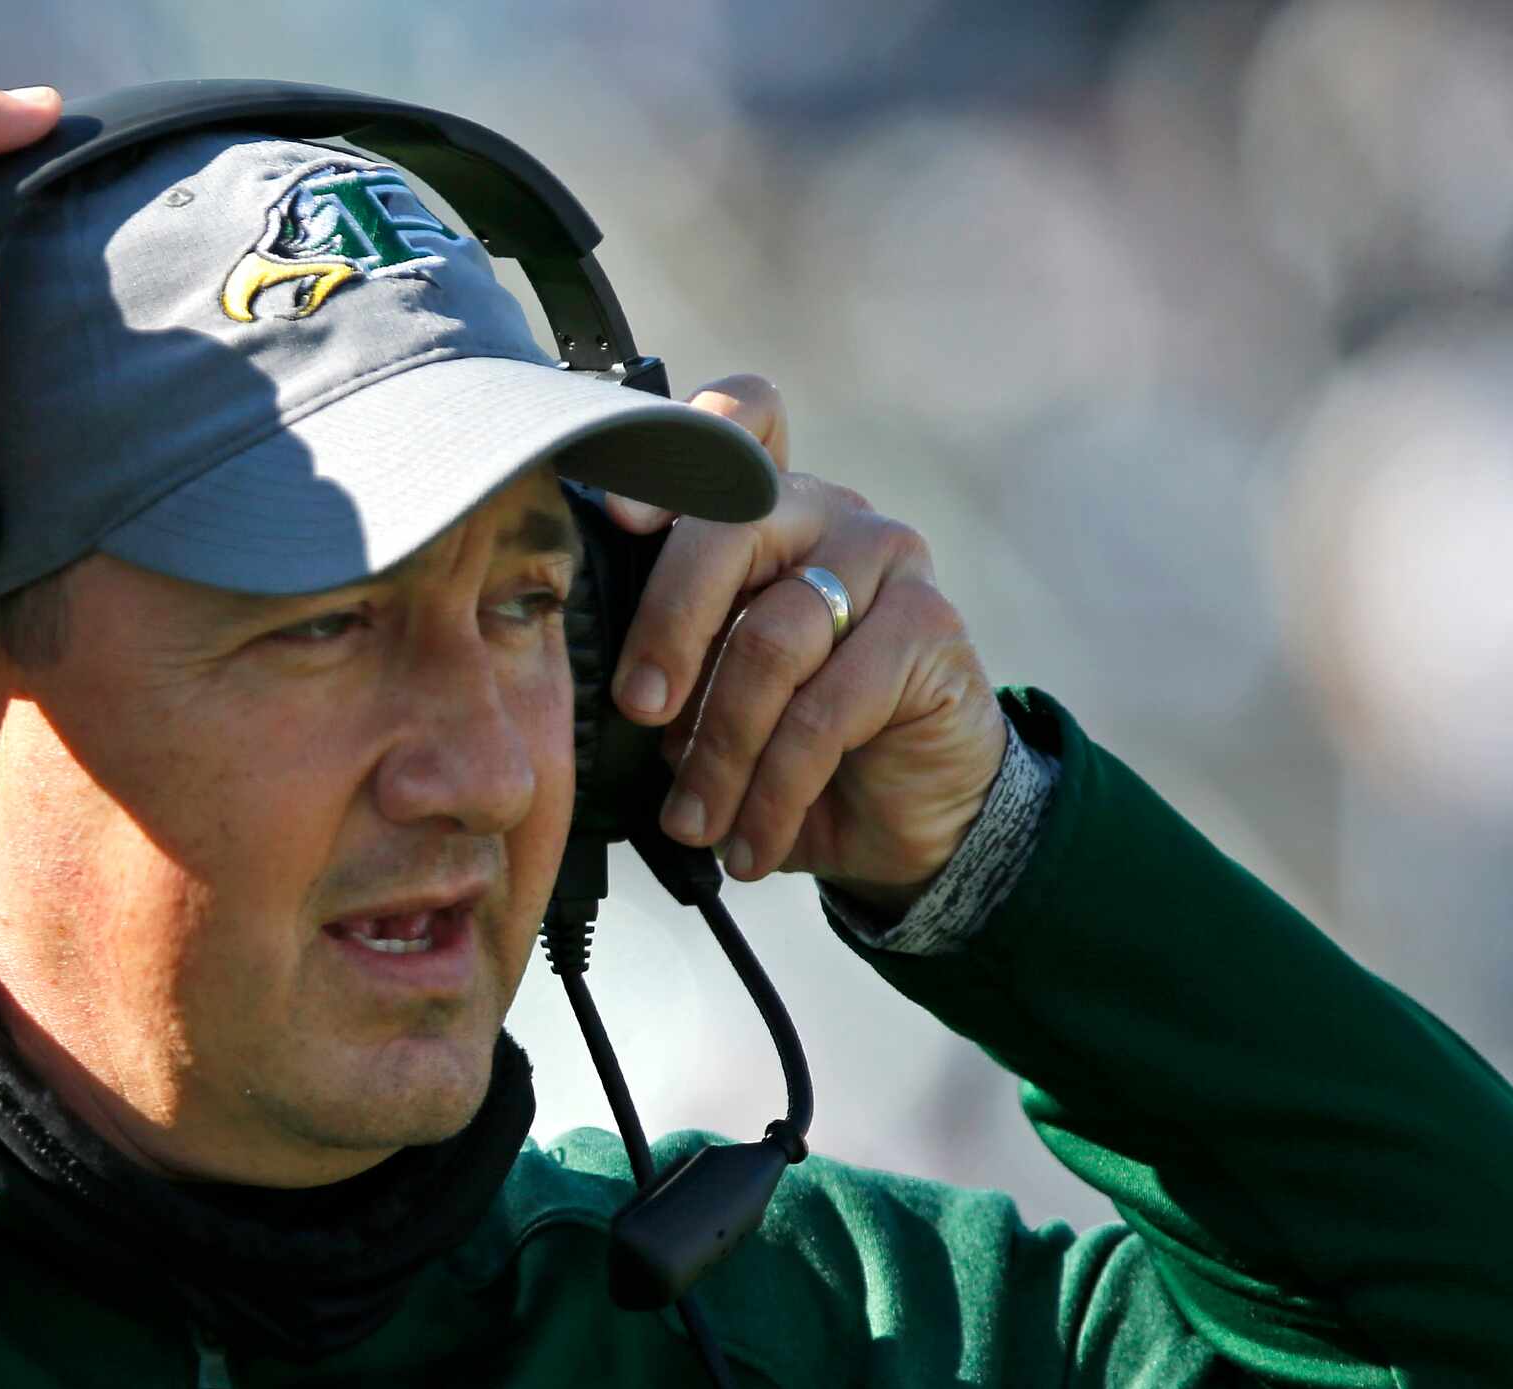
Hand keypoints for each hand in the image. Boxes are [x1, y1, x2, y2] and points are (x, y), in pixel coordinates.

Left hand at [597, 375, 1008, 911]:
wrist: (900, 815)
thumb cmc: (783, 744)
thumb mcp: (703, 694)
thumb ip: (661, 653)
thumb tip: (583, 669)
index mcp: (759, 505)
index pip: (733, 421)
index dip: (671, 448)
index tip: (617, 514)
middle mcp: (823, 511)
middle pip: (731, 524)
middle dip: (669, 624)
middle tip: (637, 708)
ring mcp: (885, 559)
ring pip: (774, 636)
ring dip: (720, 748)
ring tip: (694, 822)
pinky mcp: (929, 626)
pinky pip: (827, 707)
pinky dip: (775, 788)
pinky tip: (751, 843)